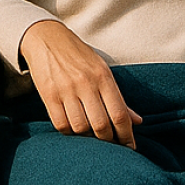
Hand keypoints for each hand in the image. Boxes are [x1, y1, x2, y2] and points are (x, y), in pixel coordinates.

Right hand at [19, 20, 141, 148]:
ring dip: (88, 138)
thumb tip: (138, 121)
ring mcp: (66, 89)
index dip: (127, 136)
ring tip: (91, 137)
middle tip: (110, 145)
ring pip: (81, 128)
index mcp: (102, 76)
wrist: (46, 37)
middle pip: (101, 126)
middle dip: (108, 141)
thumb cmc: (78, 55)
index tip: (130, 148)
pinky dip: (70, 133)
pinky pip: (61, 125)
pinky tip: (74, 129)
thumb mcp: (101, 68)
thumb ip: (118, 96)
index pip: (119, 114)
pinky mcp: (49, 95)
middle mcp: (85, 83)